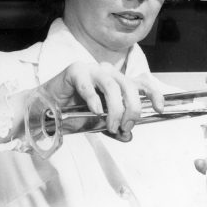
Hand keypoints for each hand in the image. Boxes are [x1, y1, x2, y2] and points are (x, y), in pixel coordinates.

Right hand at [40, 62, 164, 140]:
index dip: (153, 93)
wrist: (47, 109)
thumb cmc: (74, 112)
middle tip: (126, 126)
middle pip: (129, 86)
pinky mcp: (76, 71)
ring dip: (115, 108)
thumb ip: (115, 129)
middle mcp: (108, 73)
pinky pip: (88, 85)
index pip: (141, 83)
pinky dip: (94, 99)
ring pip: (112, 85)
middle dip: (132, 108)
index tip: (159, 108)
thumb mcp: (100, 123)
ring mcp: (92, 70)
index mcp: (118, 82)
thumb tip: (128, 136)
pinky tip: (96, 111)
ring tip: (110, 125)